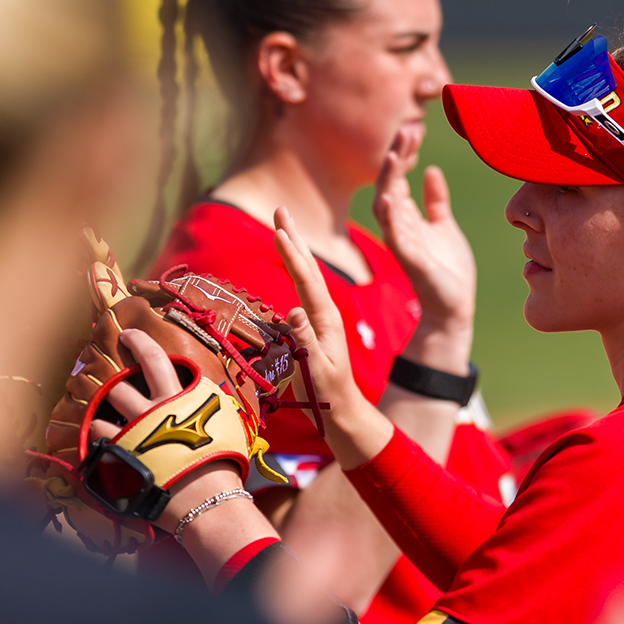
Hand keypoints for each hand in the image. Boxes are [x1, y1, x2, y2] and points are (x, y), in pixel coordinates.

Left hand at [85, 328, 245, 532]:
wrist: (210, 502)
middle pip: (121, 383)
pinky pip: (100, 437)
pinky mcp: (122, 456)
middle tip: (104, 369)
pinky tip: (101, 439)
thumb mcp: (226, 425)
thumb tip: (207, 394)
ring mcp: (135, 433)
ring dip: (101, 408)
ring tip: (102, 412)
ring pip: (105, 408)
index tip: (128, 336)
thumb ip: (209, 404)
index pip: (155, 359)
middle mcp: (154, 411)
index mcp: (179, 399)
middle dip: (110, 378)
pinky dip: (99, 435)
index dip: (139, 343)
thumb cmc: (223, 465)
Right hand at [274, 208, 393, 467]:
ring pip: (303, 276)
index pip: (306, 279)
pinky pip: (300, 291)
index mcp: (325, 320)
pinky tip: (288, 262)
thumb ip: (306, 340)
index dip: (292, 253)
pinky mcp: (311, 328)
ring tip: (282, 227)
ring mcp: (317, 320)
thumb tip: (293, 309)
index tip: (279, 227)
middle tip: (280, 209)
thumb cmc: (329, 396)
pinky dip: (293, 271)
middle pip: (306, 267)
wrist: (343, 413)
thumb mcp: (318, 371)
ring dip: (292, 250)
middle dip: (292, 238)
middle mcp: (322, 314)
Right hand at [370, 131, 475, 338]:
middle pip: (389, 184)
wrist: (453, 306)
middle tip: (405, 130)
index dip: (404, 153)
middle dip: (395, 157)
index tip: (414, 129)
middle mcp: (399, 226)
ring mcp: (401, 242)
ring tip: (394, 156)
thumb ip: (435, 200)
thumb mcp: (444, 226)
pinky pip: (394, 235)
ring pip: (386, 205)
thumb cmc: (447, 269)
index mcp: (408, 217)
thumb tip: (431, 170)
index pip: (399, 177)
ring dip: (388, 181)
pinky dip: (390, 217)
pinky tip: (390, 198)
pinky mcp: (409, 259)